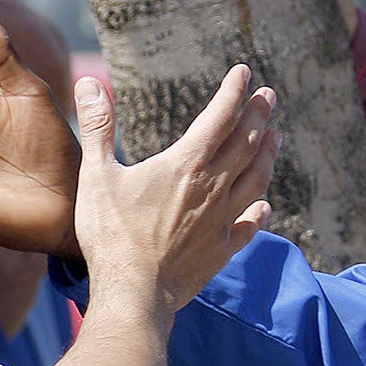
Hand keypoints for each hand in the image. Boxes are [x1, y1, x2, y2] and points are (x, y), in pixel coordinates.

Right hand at [71, 64, 277, 309]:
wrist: (135, 293)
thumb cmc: (111, 235)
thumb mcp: (96, 175)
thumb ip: (97, 128)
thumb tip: (89, 83)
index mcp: (186, 165)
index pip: (219, 117)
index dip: (233, 92)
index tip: (244, 72)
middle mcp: (213, 188)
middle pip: (245, 143)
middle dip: (259, 115)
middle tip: (270, 96)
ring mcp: (221, 220)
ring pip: (255, 179)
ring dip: (267, 155)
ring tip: (277, 137)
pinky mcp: (221, 250)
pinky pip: (247, 226)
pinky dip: (258, 212)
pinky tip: (264, 207)